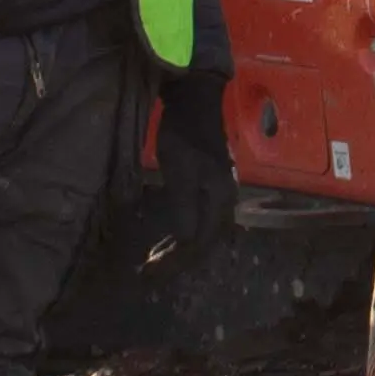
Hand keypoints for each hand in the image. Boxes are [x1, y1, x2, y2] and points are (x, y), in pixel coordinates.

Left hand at [147, 70, 235, 254]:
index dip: (174, 261)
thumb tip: (185, 241)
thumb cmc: (184, 135)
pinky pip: (200, 221)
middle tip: (149, 274)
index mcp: (220, 200)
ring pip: (203, 234)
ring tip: (156, 261)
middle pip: (204, 243)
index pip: (199, 242)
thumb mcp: (180, 170)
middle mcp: (226, 202)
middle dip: (177, 261)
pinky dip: (183, 235)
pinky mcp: (211, 186)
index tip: (148, 272)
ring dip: (179, 251)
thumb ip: (184, 207)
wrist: (196, 102)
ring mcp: (221, 194)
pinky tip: (169, 238)